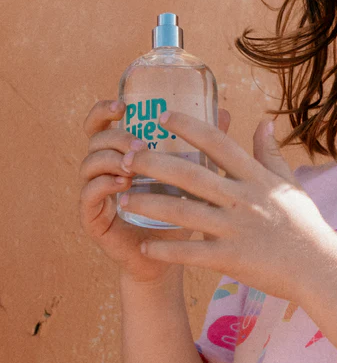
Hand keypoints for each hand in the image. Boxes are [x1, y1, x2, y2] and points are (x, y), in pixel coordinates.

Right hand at [78, 100, 231, 283]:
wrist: (173, 257)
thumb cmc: (183, 211)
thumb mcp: (194, 174)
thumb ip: (205, 144)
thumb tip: (224, 112)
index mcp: (122, 153)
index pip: (101, 123)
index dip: (104, 110)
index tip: (123, 105)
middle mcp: (104, 169)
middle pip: (95, 139)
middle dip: (116, 136)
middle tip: (140, 145)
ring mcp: (95, 194)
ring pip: (89, 164)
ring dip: (111, 160)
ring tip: (134, 164)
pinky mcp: (93, 219)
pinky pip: (87, 195)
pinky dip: (103, 185)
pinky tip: (123, 184)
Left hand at [115, 111, 334, 301]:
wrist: (318, 267)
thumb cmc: (304, 224)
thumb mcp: (289, 182)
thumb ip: (270, 153)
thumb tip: (263, 121)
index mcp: (256, 177)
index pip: (218, 144)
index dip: (189, 127)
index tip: (162, 117)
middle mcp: (243, 198)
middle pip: (190, 174)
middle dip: (154, 163)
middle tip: (127, 157)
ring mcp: (235, 228)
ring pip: (182, 212)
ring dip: (148, 204)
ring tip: (123, 199)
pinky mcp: (230, 258)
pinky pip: (190, 252)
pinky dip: (166, 248)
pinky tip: (145, 244)